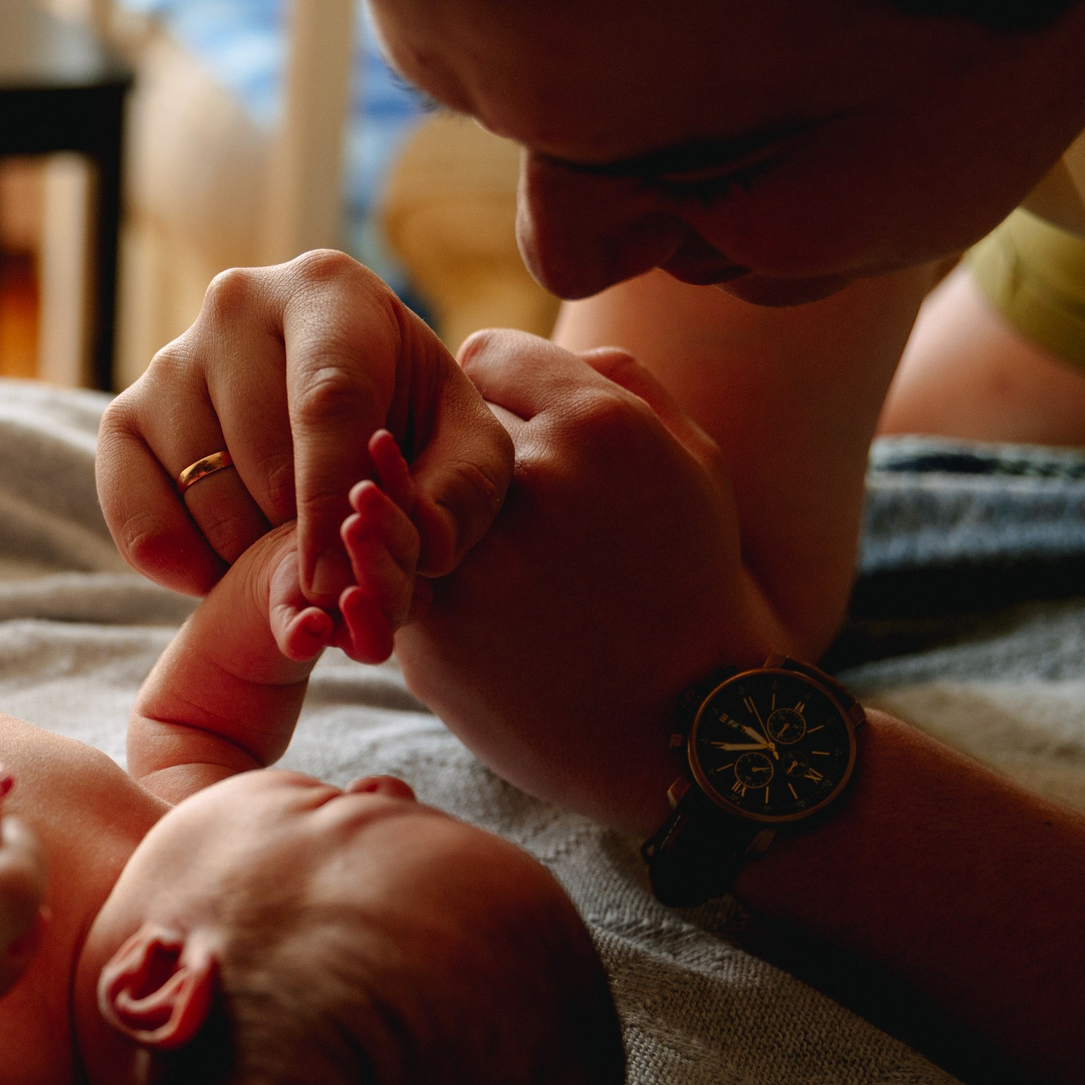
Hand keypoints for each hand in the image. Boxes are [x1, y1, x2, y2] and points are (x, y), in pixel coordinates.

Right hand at [98, 250, 511, 605]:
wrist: (340, 432)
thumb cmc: (412, 435)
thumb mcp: (469, 458)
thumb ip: (457, 498)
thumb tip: (393, 539)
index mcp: (333, 290)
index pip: (328, 401)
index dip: (333, 502)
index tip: (335, 582)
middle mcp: (239, 304)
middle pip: (266, 457)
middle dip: (302, 537)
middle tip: (335, 568)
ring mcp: (172, 357)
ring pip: (204, 490)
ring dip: (249, 553)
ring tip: (289, 551)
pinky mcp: (124, 415)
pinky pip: (134, 514)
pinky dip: (180, 564)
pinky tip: (224, 570)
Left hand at [395, 333, 786, 837]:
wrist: (685, 730)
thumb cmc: (693, 590)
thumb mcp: (693, 467)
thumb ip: (625, 386)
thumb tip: (545, 355)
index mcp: (599, 425)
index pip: (486, 357)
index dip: (487, 392)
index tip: (497, 426)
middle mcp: (532, 482)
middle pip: (436, 428)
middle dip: (448, 451)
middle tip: (472, 485)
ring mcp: (476, 561)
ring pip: (400, 503)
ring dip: (410, 515)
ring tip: (439, 536)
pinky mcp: (437, 631)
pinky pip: (392, 580)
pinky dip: (405, 584)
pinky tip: (452, 602)